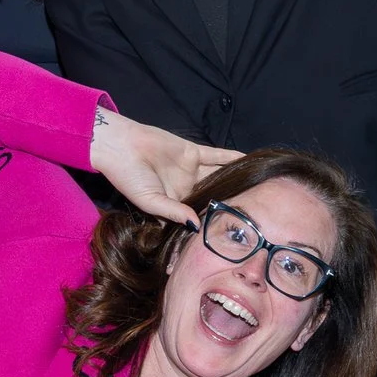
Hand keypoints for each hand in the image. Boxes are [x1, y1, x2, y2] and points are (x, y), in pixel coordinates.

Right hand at [88, 107, 240, 225]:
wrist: (120, 147)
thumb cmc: (129, 178)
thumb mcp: (150, 201)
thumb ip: (174, 212)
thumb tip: (196, 226)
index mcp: (174, 204)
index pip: (198, 214)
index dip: (212, 221)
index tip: (231, 230)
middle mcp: (185, 188)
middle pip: (212, 195)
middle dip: (229, 202)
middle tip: (253, 210)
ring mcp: (190, 170)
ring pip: (218, 176)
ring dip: (234, 179)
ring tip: (256, 186)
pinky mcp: (192, 152)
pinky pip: (216, 156)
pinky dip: (231, 158)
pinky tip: (248, 161)